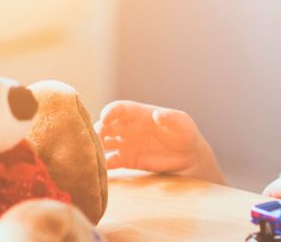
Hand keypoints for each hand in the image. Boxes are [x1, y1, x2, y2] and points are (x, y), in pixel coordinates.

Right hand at [97, 100, 224, 183]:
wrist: (189, 156)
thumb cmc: (185, 133)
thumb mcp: (182, 123)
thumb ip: (171, 118)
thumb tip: (158, 115)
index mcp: (139, 114)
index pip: (119, 109)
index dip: (110, 112)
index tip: (105, 118)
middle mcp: (128, 128)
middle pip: (105, 126)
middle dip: (97, 131)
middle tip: (95, 139)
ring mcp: (125, 144)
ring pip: (103, 143)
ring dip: (96, 148)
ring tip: (91, 155)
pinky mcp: (126, 160)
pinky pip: (109, 162)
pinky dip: (101, 166)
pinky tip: (97, 171)